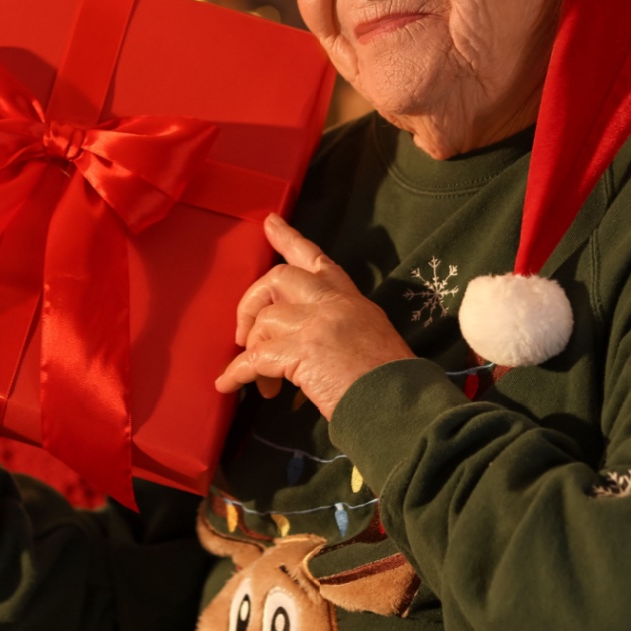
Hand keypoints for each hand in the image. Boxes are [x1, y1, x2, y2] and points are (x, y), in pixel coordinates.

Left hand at [215, 213, 413, 418]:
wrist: (402, 406)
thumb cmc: (391, 385)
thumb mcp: (370, 340)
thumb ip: (336, 330)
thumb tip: (296, 350)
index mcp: (352, 301)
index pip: (316, 261)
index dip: (290, 239)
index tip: (269, 224)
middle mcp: (334, 304)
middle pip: (278, 278)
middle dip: (251, 303)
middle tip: (243, 334)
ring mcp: (317, 324)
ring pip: (265, 320)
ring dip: (253, 352)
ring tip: (263, 384)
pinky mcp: (302, 351)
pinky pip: (254, 358)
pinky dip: (237, 373)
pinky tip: (228, 385)